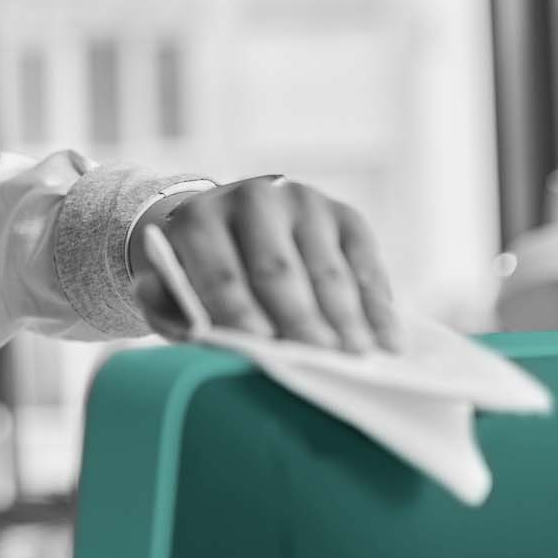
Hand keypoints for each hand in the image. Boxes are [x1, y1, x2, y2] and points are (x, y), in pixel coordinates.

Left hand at [128, 177, 400, 352]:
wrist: (229, 225)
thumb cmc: (197, 273)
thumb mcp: (169, 289)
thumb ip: (169, 309)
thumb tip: (195, 332)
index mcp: (200, 219)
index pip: (221, 271)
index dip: (240, 310)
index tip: (263, 345)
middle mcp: (253, 199)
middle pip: (278, 269)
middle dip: (300, 317)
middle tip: (321, 358)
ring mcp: (304, 203)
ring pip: (327, 269)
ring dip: (345, 318)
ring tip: (357, 357)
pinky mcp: (344, 215)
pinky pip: (366, 264)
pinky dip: (379, 306)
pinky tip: (388, 341)